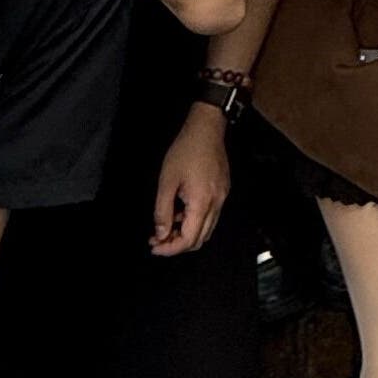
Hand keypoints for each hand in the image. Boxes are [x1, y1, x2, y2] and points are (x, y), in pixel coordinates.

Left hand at [150, 105, 230, 255]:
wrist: (207, 129)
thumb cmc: (185, 151)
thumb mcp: (166, 181)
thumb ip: (162, 211)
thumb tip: (161, 233)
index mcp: (202, 203)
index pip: (188, 239)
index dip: (170, 248)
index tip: (154, 246)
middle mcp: (216, 204)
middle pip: (200, 239)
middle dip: (177, 244)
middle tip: (157, 239)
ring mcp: (222, 198)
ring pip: (206, 230)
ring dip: (186, 234)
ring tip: (166, 226)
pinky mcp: (223, 191)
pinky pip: (210, 216)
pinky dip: (194, 221)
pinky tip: (180, 211)